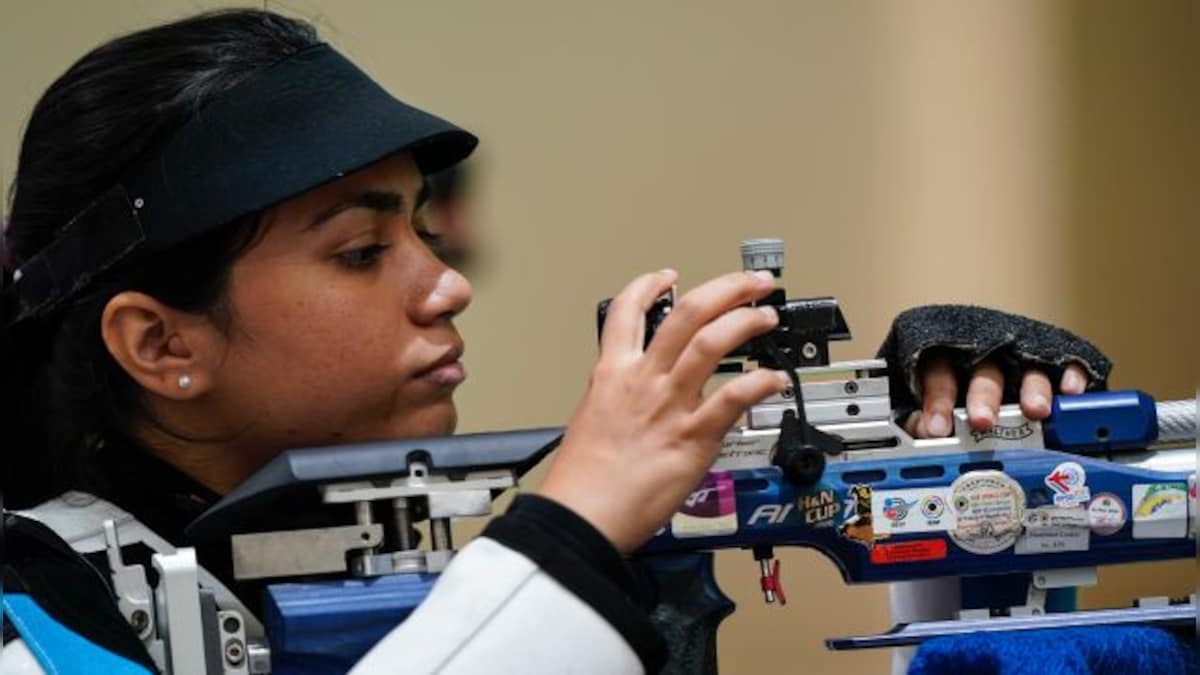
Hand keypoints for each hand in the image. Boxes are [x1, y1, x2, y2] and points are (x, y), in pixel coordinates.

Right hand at [537, 269, 788, 552]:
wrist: (582, 516)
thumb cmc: (583, 480)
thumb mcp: (592, 419)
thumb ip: (619, 397)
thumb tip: (635, 391)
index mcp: (613, 374)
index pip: (626, 312)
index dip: (649, 286)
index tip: (668, 277)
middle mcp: (644, 380)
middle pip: (688, 314)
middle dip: (726, 289)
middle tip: (750, 284)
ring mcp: (670, 405)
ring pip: (713, 343)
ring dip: (746, 322)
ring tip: (766, 316)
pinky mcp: (693, 437)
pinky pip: (734, 398)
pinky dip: (760, 382)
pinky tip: (774, 379)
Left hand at [906, 350, 1090, 437]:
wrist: (986, 360)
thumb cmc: (955, 389)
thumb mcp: (933, 403)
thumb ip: (925, 419)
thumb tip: (924, 435)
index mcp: (949, 359)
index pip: (939, 373)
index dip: (938, 400)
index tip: (937, 429)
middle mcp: (986, 354)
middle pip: (985, 370)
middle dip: (984, 397)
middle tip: (982, 421)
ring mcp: (1022, 356)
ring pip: (1028, 368)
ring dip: (1033, 389)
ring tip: (1035, 411)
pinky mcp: (1053, 360)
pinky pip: (1065, 362)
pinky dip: (1071, 374)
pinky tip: (1071, 391)